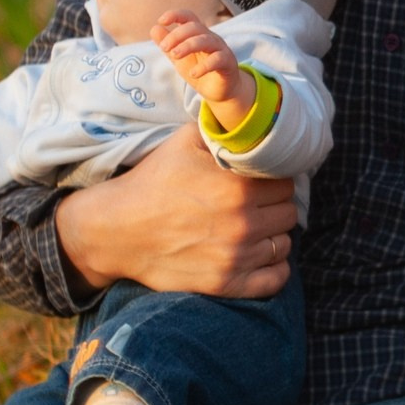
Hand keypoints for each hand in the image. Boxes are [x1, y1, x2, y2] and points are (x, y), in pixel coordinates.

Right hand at [55, 129, 298, 297]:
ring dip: (273, 236)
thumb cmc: (152, 182)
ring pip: (284, 245)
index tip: (260, 182)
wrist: (116, 229)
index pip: (286, 183)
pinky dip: (273, 268)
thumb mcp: (185, 141)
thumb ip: (224, 131)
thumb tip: (254, 120)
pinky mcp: (227, 284)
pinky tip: (259, 256)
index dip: (274, 180)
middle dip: (275, 206)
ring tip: (253, 228)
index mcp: (238, 187)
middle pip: (289, 213)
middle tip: (256, 205)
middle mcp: (243, 223)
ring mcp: (236, 257)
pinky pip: (274, 280)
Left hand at [154, 10, 255, 126]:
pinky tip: (193, 74)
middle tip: (164, 48)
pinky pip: (217, 59)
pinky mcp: (228, 63)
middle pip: (194, 27)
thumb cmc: (199, 70)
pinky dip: (204, 66)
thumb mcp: (179, 59)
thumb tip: (154, 29)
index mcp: (198, 34)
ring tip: (175, 56)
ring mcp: (221, 49)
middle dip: (176, 35)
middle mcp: (210, 38)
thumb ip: (168, 45)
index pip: (188, 17)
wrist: (219, 91)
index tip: (161, 21)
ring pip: (205, 40)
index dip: (175, 15)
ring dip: (187, 46)